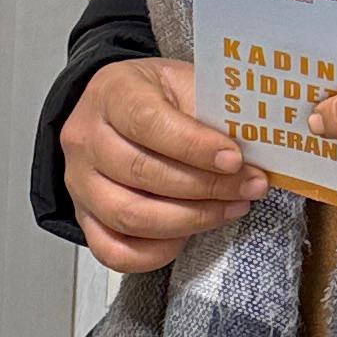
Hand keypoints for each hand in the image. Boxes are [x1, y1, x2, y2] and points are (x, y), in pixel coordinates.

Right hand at [60, 54, 268, 273]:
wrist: (120, 111)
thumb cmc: (158, 98)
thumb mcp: (186, 84)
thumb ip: (213, 112)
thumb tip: (257, 148)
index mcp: (111, 93)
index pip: (148, 123)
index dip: (194, 146)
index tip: (235, 160)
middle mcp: (86, 138)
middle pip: (141, 173)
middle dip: (206, 186)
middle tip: (249, 187)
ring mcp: (79, 182)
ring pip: (131, 216)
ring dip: (190, 220)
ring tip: (230, 208)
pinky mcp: (85, 217)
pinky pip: (114, 251)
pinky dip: (156, 252)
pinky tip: (189, 234)